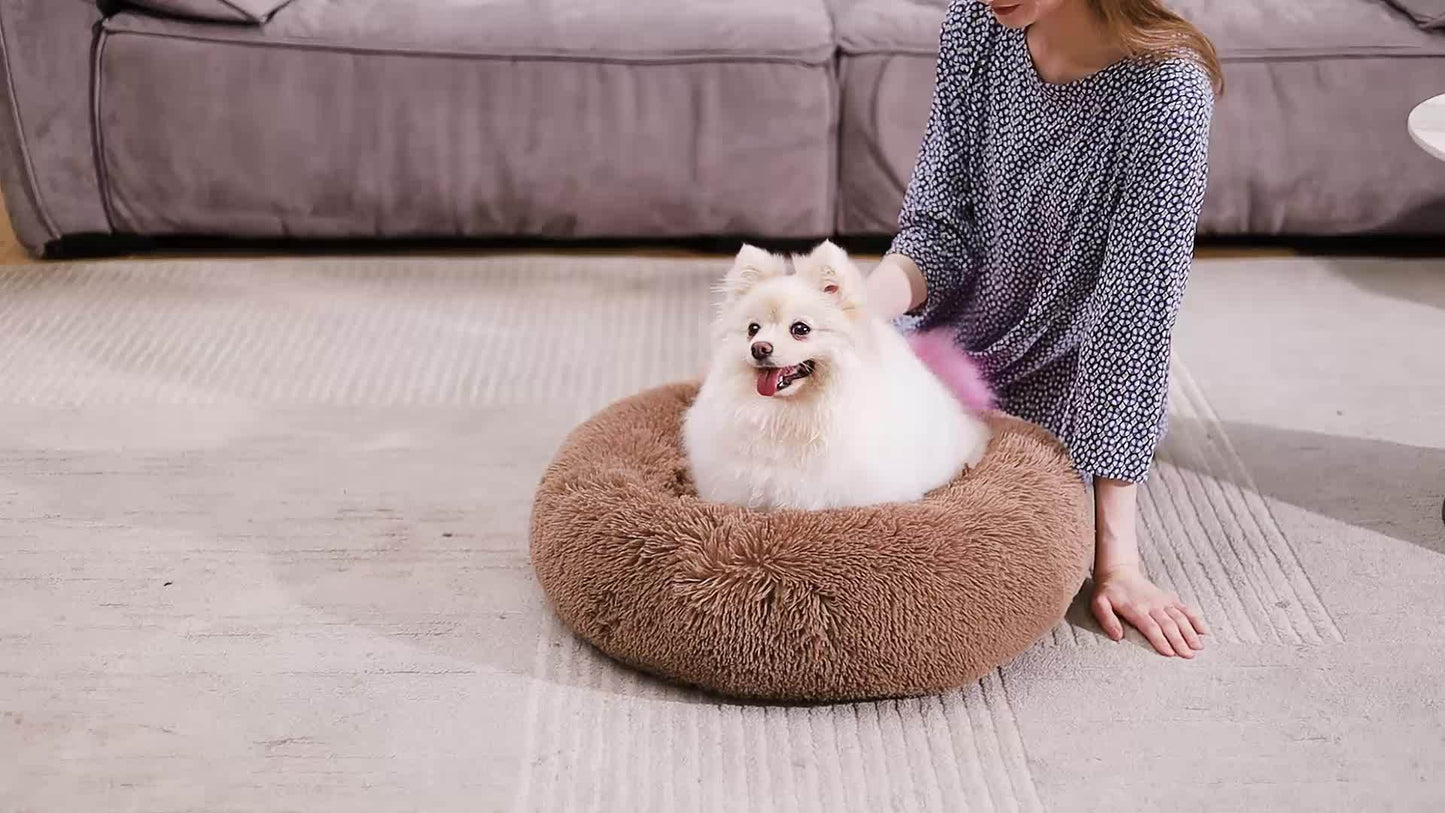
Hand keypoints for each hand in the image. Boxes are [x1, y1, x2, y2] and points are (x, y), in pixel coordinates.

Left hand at [1091, 564, 1207, 657]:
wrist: (1119, 572)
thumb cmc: (1108, 591)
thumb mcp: (1099, 604)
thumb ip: (1107, 619)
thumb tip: (1117, 636)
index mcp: (1136, 609)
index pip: (1151, 627)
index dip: (1161, 640)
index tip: (1170, 653)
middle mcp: (1152, 605)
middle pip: (1168, 625)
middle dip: (1179, 641)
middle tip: (1188, 656)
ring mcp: (1162, 601)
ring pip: (1180, 617)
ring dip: (1190, 632)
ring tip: (1198, 647)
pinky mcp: (1169, 598)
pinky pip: (1185, 608)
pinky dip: (1195, 619)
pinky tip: (1204, 631)